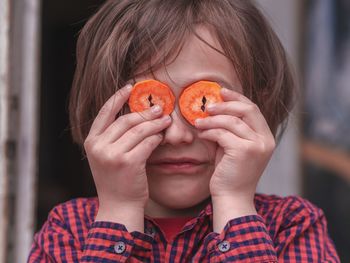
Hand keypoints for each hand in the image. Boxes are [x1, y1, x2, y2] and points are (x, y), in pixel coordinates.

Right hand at [83, 84, 171, 220]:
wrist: (118, 205)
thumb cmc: (116, 179)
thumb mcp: (107, 156)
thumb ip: (114, 136)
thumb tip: (136, 114)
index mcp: (91, 142)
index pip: (105, 112)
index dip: (118, 97)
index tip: (130, 87)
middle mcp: (99, 146)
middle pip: (126, 120)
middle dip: (145, 113)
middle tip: (159, 109)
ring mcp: (113, 154)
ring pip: (139, 130)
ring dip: (155, 124)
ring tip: (165, 120)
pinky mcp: (129, 162)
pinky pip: (148, 143)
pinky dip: (156, 138)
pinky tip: (161, 137)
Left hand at [194, 88, 275, 201]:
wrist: (231, 197)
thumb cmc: (230, 172)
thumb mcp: (232, 146)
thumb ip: (230, 129)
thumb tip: (214, 108)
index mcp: (266, 137)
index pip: (253, 109)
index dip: (237, 98)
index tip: (221, 92)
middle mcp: (265, 140)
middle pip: (247, 109)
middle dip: (226, 104)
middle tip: (208, 106)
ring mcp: (257, 145)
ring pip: (232, 121)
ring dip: (212, 119)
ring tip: (199, 122)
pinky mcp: (244, 151)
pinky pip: (222, 133)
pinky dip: (209, 131)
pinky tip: (201, 134)